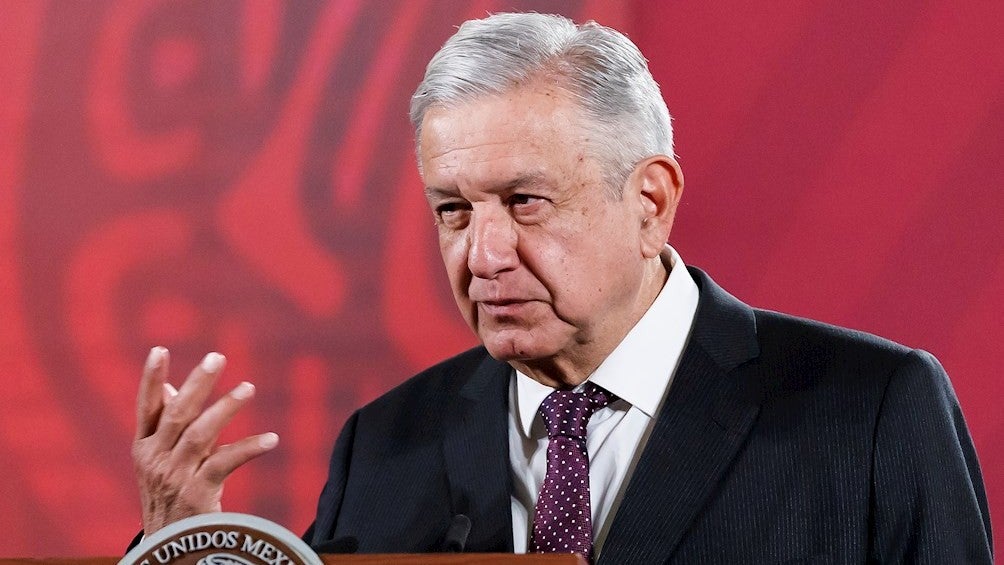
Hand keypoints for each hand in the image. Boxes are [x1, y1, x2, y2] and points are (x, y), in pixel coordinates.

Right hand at [132, 347, 278, 533]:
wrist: (169, 547)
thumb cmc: (169, 496)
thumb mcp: (159, 460)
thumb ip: (166, 425)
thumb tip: (168, 388)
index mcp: (144, 447)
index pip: (145, 407)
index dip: (150, 379)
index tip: (159, 349)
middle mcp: (155, 459)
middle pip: (177, 414)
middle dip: (197, 384)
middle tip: (217, 357)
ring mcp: (175, 477)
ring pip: (201, 434)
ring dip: (226, 408)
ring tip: (248, 387)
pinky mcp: (198, 493)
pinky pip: (227, 462)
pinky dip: (249, 447)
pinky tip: (271, 438)